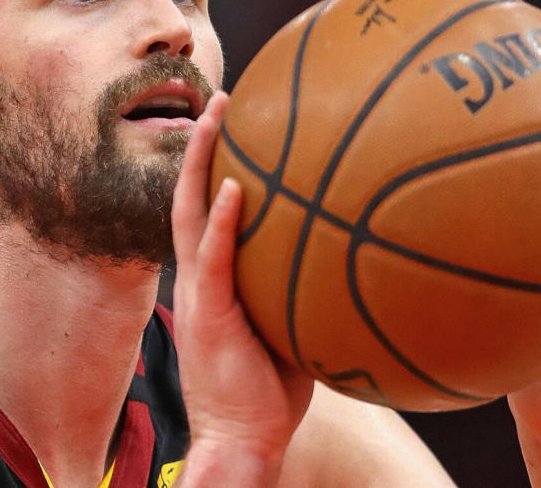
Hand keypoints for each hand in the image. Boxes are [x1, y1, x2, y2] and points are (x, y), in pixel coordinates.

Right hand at [171, 91, 313, 476]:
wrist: (241, 440)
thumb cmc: (270, 393)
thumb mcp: (290, 329)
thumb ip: (303, 290)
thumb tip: (353, 257)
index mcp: (210, 281)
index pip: (203, 211)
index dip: (210, 167)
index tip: (232, 125)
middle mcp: (196, 278)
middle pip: (187, 195)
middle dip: (201, 145)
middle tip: (221, 99)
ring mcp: (198, 294)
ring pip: (189, 212)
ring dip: (200, 161)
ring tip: (216, 116)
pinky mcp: (209, 314)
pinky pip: (212, 258)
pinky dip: (219, 220)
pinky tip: (232, 186)